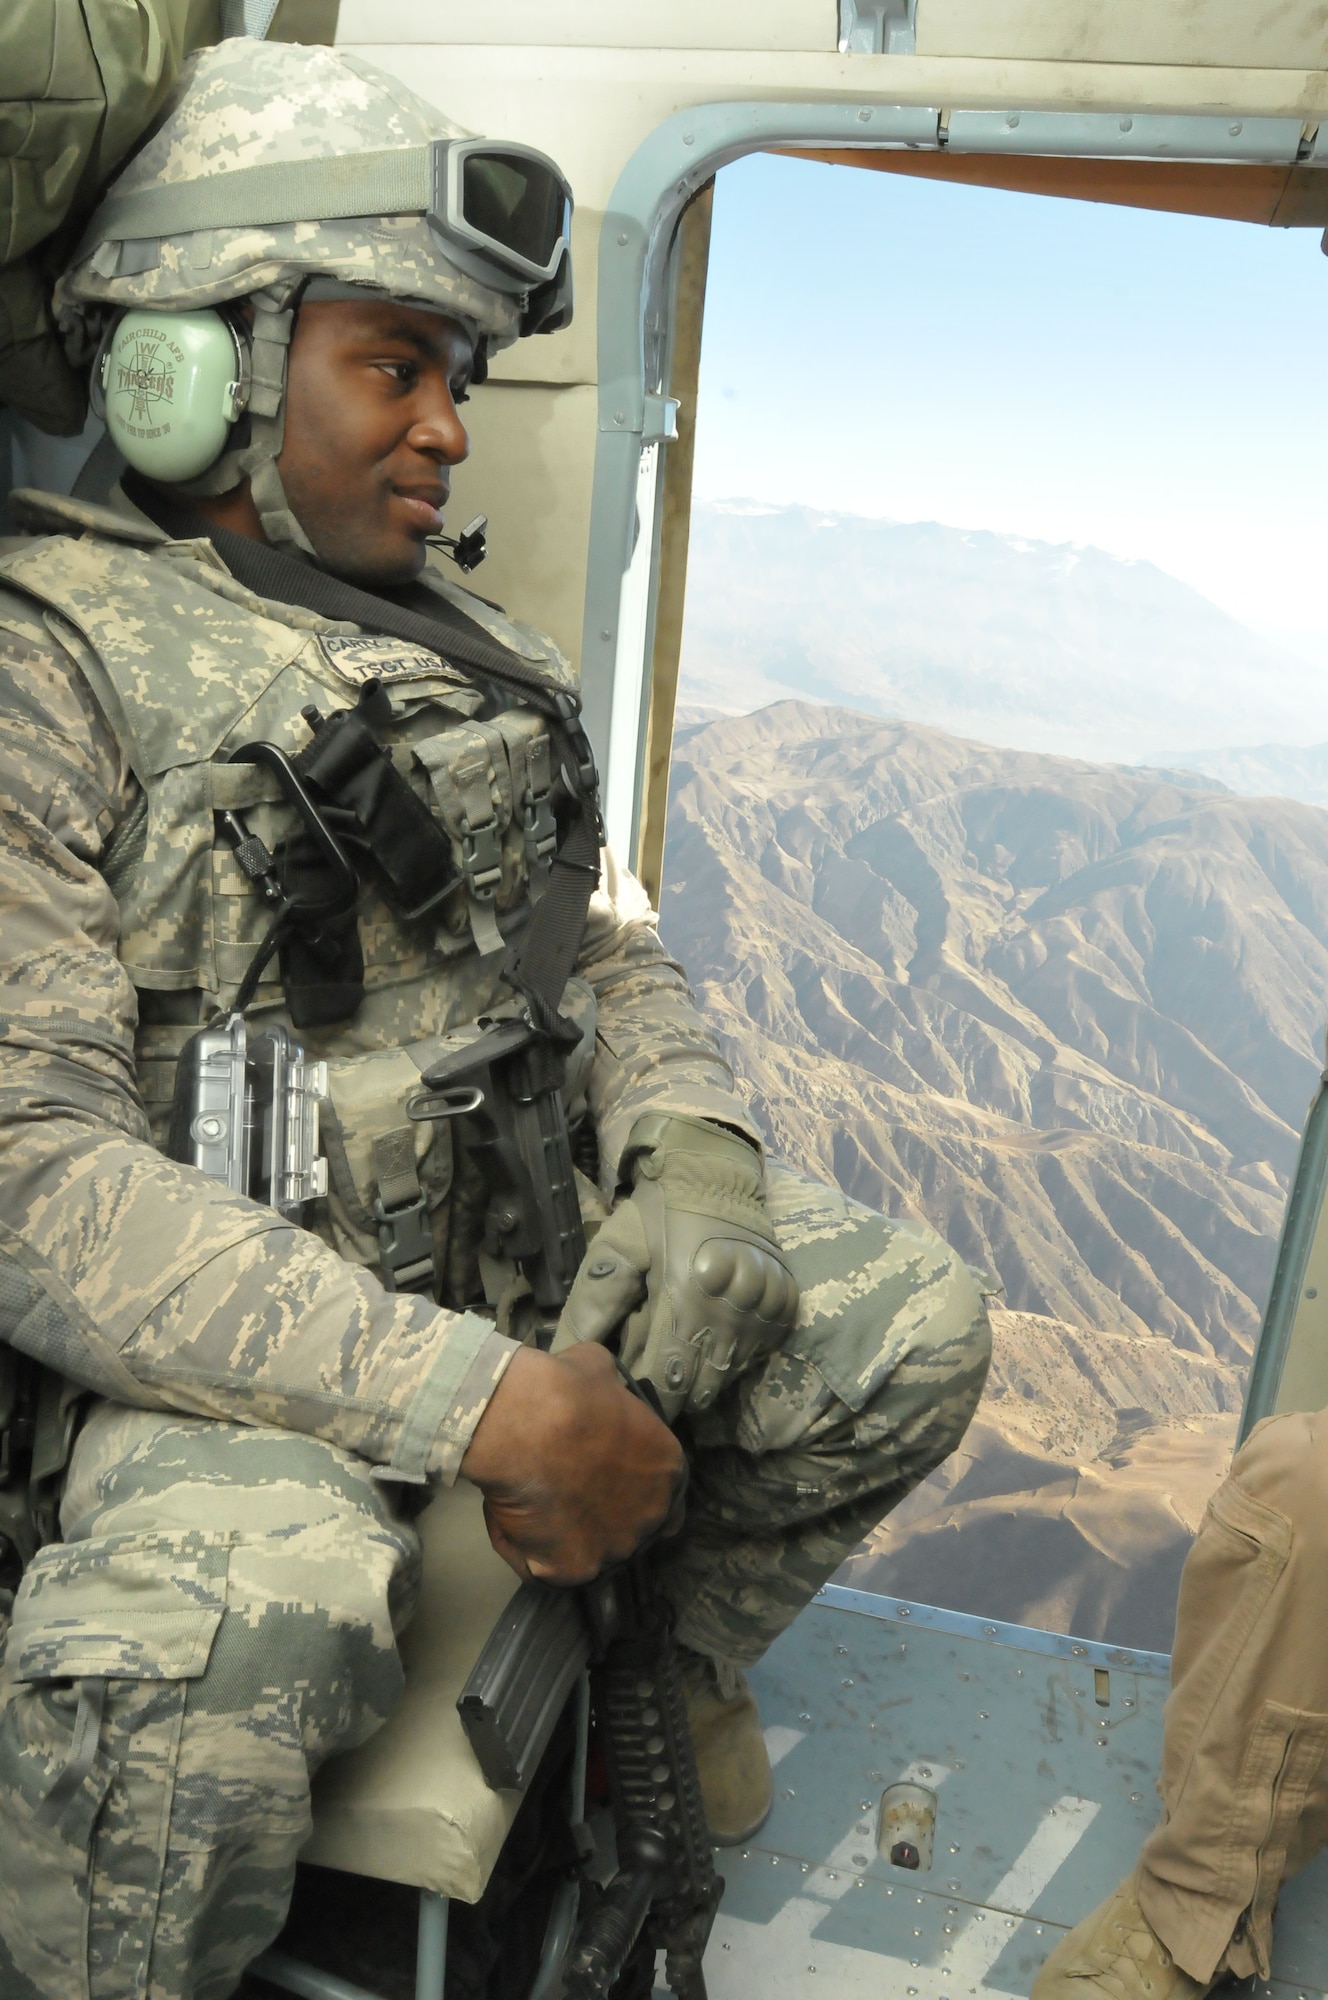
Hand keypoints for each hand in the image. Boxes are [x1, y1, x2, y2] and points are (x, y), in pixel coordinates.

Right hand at [460, 1343, 684, 1585]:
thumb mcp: (601, 1371)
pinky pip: (545, 1569)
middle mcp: (651, 1516)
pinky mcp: (574, 1572)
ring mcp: (615, 1550)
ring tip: (530, 1507)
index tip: (607, 1485)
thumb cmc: (568, 1391)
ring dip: (564, 1537)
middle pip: (631, 1532)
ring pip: (588, 1554)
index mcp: (668, 1468)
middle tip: (565, 1496)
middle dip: (602, 1520)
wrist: (530, 1423)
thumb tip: (597, 1387)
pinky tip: (509, 1519)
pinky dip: (525, 1551)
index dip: (635, 1495)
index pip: (667, 1498)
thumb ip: (608, 1394)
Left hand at [552, 1115, 798, 1419]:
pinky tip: (716, 1346)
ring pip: (733, 1372)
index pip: (668, 1375)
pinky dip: (737, 1359)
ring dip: (707, 1380)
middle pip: (704, 1383)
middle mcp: (731, 1308)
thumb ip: (595, 1300)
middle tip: (657, 1388)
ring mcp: (763, 1307)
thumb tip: (571, 1351)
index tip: (634, 1399)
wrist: (715, 1174)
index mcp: (685, 1297)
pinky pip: (761, 1352)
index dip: (649, 1395)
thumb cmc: (657, 1212)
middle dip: (678, 1394)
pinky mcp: (783, 1303)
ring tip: (685, 1370)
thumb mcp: (616, 1246)